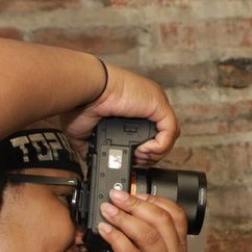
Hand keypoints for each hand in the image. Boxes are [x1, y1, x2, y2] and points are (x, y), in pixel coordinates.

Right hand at [59, 62, 179, 163]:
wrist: (85, 92)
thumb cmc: (81, 104)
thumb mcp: (87, 131)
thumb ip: (93, 145)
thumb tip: (92, 158)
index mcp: (131, 109)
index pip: (148, 134)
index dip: (142, 152)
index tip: (129, 159)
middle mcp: (145, 105)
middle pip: (161, 136)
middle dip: (149, 155)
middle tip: (135, 160)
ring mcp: (153, 104)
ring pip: (169, 135)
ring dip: (155, 152)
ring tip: (138, 156)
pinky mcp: (158, 105)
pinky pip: (170, 131)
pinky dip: (160, 146)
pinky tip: (144, 149)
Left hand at [96, 187, 188, 251]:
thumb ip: (143, 241)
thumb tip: (125, 213)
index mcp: (179, 251)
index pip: (177, 215)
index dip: (155, 199)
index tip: (135, 191)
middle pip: (161, 220)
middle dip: (135, 203)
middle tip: (115, 195)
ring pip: (147, 234)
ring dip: (123, 217)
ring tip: (106, 209)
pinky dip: (115, 237)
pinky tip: (104, 230)